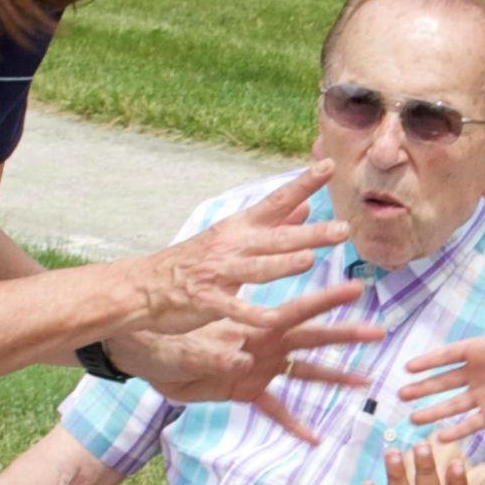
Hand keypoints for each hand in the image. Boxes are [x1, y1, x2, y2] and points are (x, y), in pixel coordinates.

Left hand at [117, 281, 384, 442]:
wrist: (142, 353)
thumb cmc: (163, 336)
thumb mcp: (186, 345)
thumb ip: (215, 353)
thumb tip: (241, 360)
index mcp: (252, 326)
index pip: (297, 311)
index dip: (327, 300)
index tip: (357, 288)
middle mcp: (263, 344)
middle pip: (312, 338)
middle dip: (346, 335)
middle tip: (379, 333)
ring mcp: (258, 368)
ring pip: (304, 371)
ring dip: (334, 376)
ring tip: (365, 383)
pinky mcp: (246, 390)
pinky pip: (275, 409)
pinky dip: (294, 423)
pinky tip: (315, 438)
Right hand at [132, 162, 351, 333]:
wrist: (143, 285)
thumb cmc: (193, 260)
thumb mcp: (232, 235)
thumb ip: (273, 224)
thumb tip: (306, 206)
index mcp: (240, 228)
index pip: (277, 201)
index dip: (303, 183)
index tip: (329, 165)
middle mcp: (232, 246)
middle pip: (276, 237)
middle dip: (309, 233)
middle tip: (342, 229)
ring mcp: (218, 273)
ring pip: (257, 268)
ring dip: (282, 264)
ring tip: (309, 259)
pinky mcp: (207, 301)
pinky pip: (234, 309)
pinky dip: (253, 314)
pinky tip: (273, 320)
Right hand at [399, 274, 484, 443]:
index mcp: (479, 352)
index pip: (447, 356)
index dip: (428, 361)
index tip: (408, 367)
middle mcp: (477, 375)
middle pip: (443, 382)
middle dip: (422, 389)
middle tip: (400, 394)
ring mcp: (484, 396)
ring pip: (452, 406)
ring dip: (432, 412)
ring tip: (412, 419)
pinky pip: (471, 423)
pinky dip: (456, 430)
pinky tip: (439, 437)